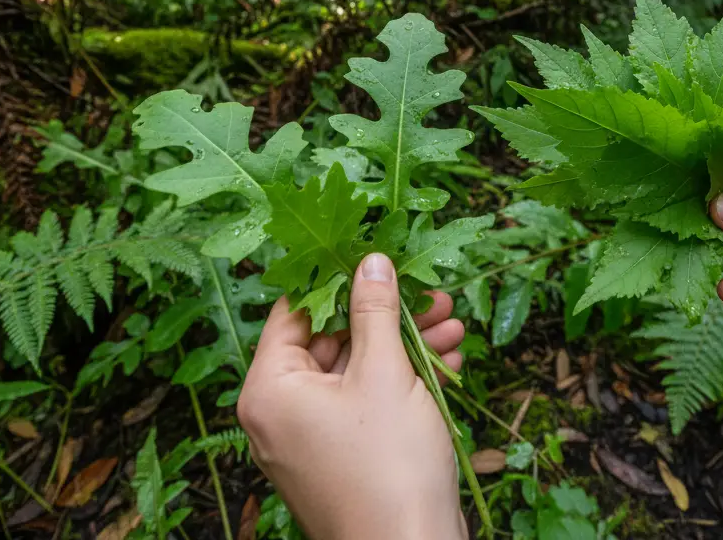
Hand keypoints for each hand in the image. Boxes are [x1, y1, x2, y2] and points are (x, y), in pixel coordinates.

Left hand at [237, 253, 467, 539]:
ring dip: (404, 347)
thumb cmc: (388, 465)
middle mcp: (280, 413)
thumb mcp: (384, 372)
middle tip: (430, 296)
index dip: (336, 280)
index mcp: (270, 389)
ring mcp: (310, 440)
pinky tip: (447, 364)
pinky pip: (365, 404)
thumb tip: (370, 261)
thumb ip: (374, 310)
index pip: (295, 312)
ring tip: (452, 325)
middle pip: (332, 340)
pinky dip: (401, 383)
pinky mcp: (341, 458)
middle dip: (386, 316)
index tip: (372, 257)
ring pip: (356, 372)